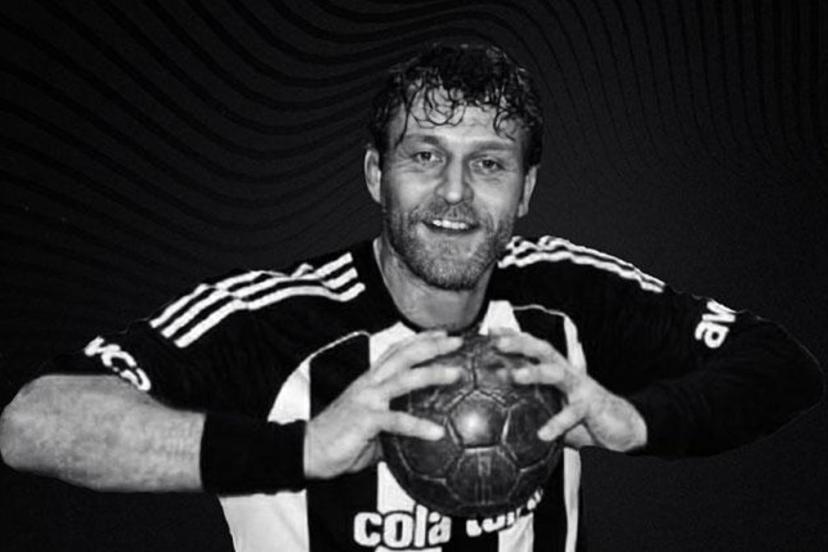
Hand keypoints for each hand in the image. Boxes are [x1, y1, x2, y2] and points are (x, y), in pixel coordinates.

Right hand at [304, 331, 462, 478]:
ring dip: (432, 373)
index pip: (398, 352)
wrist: (308, 451)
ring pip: (404, 379)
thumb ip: (396, 426)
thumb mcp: (373, 428)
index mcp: (370, 380)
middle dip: (432, 346)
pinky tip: (438, 432)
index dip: (420, 340)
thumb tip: (423, 434)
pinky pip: (396, 421)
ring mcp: (367, 399)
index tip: (444, 333)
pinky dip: (419, 426)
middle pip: (404, 355)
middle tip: (458, 341)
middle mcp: (370, 383)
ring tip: (456, 374)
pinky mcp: (364, 419)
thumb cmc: (340, 439)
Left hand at [493, 330, 646, 452]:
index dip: (513, 337)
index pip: (533, 349)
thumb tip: (499, 414)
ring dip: (536, 372)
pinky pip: (573, 412)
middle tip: (497, 342)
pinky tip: (543, 434)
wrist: (626, 427)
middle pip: (542, 350)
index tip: (490, 331)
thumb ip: (531, 407)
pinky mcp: (591, 405)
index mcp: (557, 371)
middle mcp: (568, 374)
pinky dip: (558, 422)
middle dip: (520, 343)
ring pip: (556, 373)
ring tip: (515, 376)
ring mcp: (580, 387)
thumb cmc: (586, 417)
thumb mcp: (554, 409)